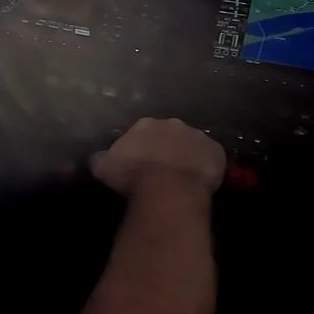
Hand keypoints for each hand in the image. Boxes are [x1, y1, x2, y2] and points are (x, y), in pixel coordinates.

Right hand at [89, 117, 226, 196]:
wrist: (168, 189)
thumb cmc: (133, 176)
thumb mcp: (103, 167)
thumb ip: (100, 158)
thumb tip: (98, 158)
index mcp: (145, 125)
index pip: (142, 132)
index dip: (142, 147)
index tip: (140, 163)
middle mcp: (172, 124)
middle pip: (169, 135)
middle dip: (166, 148)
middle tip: (162, 170)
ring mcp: (197, 136)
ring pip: (192, 145)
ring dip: (188, 156)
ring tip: (182, 178)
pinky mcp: (215, 152)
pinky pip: (211, 158)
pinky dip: (207, 167)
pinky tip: (201, 181)